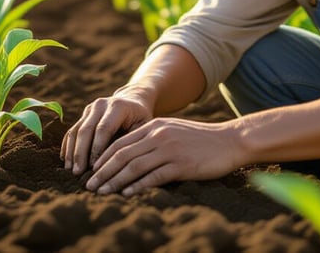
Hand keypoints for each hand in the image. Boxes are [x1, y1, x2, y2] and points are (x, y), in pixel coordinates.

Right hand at [61, 86, 153, 174]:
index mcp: (118, 106)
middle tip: (77, 172)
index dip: (97, 149)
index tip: (94, 169)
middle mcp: (101, 104)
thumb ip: (133, 142)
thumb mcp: (143, 127)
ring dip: (71, 151)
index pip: (104, 129)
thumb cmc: (141, 119)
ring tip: (70, 169)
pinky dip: (67, 145)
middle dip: (80, 153)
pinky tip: (65, 160)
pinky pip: (72, 130)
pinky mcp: (83, 114)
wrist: (133, 100)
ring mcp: (90, 108)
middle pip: (86, 130)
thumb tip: (122, 167)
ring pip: (76, 130)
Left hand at [85, 117, 243, 196]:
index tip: (92, 171)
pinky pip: (153, 177)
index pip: (120, 143)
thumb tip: (129, 153)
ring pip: (133, 166)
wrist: (230, 141)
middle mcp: (158, 135)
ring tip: (102, 192)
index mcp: (154, 126)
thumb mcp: (172, 131)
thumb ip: (152, 138)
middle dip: (102, 171)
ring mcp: (169, 150)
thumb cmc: (200, 139)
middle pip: (122, 154)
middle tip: (89, 185)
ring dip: (114, 181)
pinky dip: (137, 186)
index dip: (103, 158)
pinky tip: (126, 194)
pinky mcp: (181, 165)